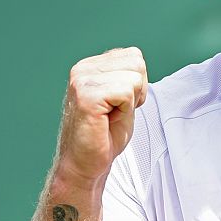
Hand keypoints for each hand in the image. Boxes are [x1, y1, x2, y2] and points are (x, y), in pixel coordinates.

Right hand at [56, 46, 147, 186]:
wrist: (84, 165)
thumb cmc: (104, 136)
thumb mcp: (121, 98)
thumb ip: (127, 75)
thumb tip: (138, 58)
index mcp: (90, 66)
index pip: (134, 56)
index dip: (136, 85)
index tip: (118, 105)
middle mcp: (83, 68)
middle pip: (137, 63)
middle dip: (136, 91)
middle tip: (116, 112)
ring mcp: (82, 80)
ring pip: (134, 77)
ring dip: (130, 102)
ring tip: (111, 116)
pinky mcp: (86, 96)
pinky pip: (126, 92)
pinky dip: (125, 110)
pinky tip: (107, 121)